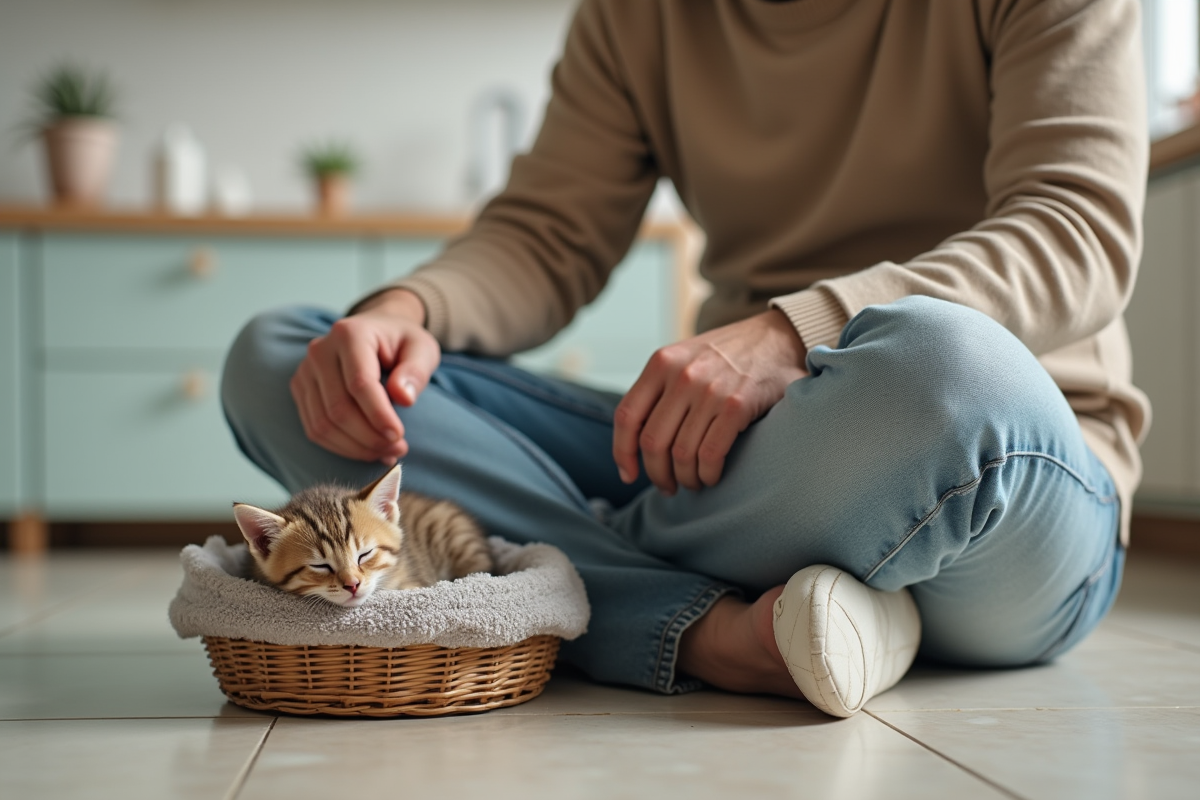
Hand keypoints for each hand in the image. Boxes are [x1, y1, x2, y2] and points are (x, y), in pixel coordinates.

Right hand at [290, 289, 440, 463]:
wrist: (377, 334)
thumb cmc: (402, 344)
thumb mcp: (422, 349)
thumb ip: (415, 371)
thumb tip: (404, 398)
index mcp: (350, 334)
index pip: (359, 383)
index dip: (378, 415)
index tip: (398, 436)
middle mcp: (320, 351)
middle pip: (338, 408)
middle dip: (370, 437)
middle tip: (399, 448)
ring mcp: (305, 371)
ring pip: (323, 424)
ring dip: (356, 447)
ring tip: (387, 452)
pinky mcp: (301, 390)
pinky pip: (315, 429)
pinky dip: (342, 447)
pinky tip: (368, 451)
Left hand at [612, 309, 807, 493]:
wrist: (776, 336)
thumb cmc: (726, 357)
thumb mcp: (684, 358)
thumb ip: (659, 389)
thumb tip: (635, 440)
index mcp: (661, 363)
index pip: (627, 416)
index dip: (622, 452)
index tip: (628, 474)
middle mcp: (681, 375)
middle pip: (652, 442)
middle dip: (657, 474)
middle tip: (668, 487)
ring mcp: (709, 390)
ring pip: (681, 453)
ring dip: (685, 478)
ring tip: (692, 483)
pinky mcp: (737, 406)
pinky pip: (710, 454)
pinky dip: (707, 474)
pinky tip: (711, 477)